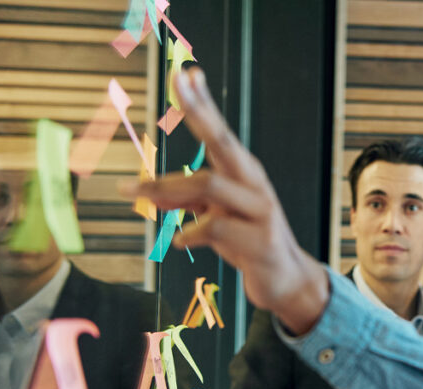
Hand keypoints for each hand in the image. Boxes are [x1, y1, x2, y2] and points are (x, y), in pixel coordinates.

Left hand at [122, 67, 328, 333]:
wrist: (287, 281)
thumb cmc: (248, 242)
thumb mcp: (215, 217)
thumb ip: (187, 201)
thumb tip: (149, 190)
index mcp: (244, 175)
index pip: (220, 133)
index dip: (202, 103)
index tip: (185, 73)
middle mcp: (254, 185)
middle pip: (223, 142)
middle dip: (199, 111)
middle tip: (177, 83)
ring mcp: (260, 211)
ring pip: (208, 185)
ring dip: (165, 187)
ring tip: (135, 193)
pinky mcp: (259, 241)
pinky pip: (214, 226)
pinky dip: (190, 232)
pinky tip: (179, 241)